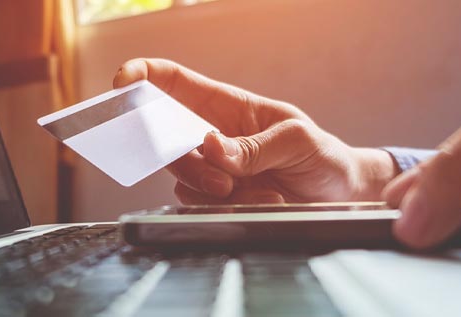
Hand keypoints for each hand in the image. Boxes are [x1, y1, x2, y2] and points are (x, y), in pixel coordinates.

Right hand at [113, 58, 397, 203]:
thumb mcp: (297, 141)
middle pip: (165, 138)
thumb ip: (254, 146)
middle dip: (187, 161)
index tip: (123, 84)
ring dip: (212, 189)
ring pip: (180, 176)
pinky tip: (261, 201)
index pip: (173, 81)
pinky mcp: (215, 197)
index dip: (142, 76)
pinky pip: (194, 202)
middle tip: (225, 180)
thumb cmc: (320, 155)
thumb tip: (211, 147)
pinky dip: (225, 208)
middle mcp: (211, 133)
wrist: (337, 196)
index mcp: (226, 105)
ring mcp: (211, 167)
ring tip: (259, 192)